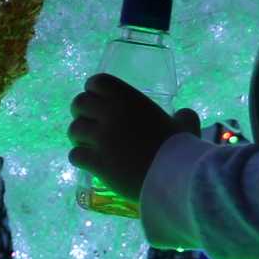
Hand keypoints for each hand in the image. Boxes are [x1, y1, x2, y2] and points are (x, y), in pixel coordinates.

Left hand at [68, 74, 199, 202]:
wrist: (174, 177)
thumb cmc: (180, 148)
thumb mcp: (186, 125)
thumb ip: (182, 116)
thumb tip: (182, 115)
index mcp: (128, 99)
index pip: (97, 82)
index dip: (94, 90)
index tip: (98, 99)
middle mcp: (110, 114)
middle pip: (79, 103)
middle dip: (82, 112)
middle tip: (91, 123)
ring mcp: (100, 139)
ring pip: (73, 129)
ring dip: (78, 136)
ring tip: (88, 144)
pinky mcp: (96, 162)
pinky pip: (74, 155)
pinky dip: (79, 158)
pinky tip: (88, 162)